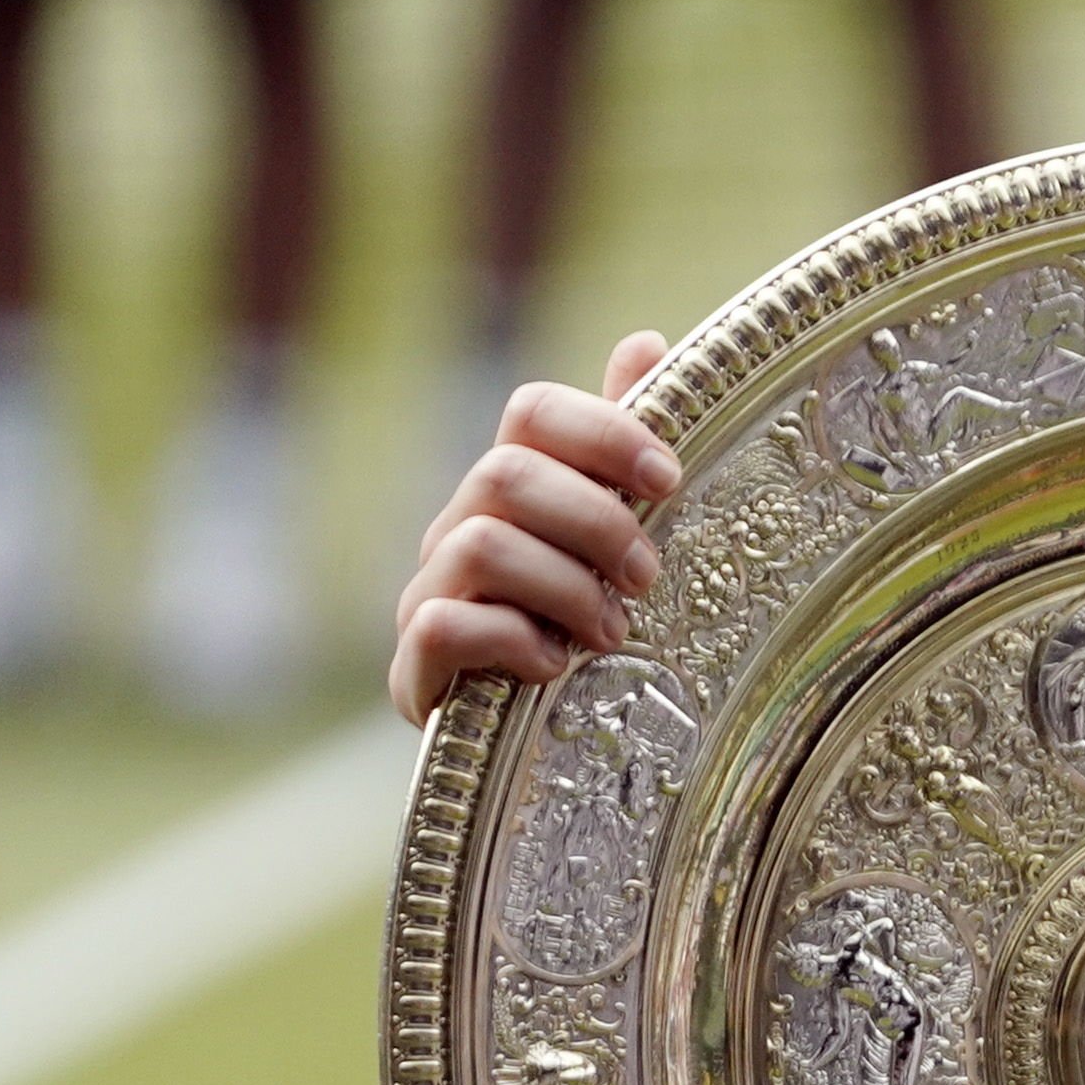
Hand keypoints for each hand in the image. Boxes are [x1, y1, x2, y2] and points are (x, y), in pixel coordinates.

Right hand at [388, 328, 679, 721]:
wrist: (529, 742)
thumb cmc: (582, 623)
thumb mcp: (615, 538)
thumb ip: (621, 449)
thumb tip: (644, 342)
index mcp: (511, 488)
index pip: (533, 412)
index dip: (604, 430)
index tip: (668, 479)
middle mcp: (458, 526)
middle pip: (508, 474)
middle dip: (595, 522)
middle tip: (646, 575)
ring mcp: (429, 592)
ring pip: (482, 546)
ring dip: (565, 589)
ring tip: (613, 632)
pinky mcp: (415, 665)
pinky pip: (446, 625)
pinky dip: (512, 643)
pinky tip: (554, 666)